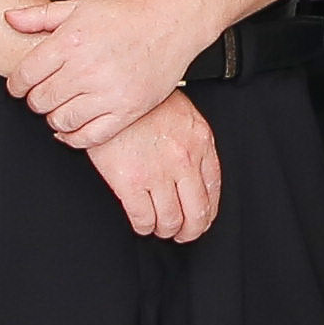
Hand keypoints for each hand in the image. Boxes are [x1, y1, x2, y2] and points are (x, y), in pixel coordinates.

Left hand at [3, 0, 201, 148]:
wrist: (171, 24)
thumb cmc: (127, 14)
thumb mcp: (80, 6)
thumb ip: (40, 16)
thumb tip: (9, 19)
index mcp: (70, 41)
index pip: (24, 76)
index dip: (17, 84)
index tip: (20, 86)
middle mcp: (86, 68)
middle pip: (40, 101)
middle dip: (36, 100)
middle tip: (44, 95)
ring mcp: (107, 93)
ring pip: (61, 121)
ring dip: (54, 118)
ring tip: (61, 108)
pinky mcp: (126, 111)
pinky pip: (90, 137)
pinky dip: (74, 138)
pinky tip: (72, 129)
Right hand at [84, 91, 223, 242]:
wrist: (110, 90)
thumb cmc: (141, 100)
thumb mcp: (180, 112)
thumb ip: (192, 139)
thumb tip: (194, 169)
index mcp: (200, 140)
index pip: (213, 188)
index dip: (207, 211)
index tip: (201, 218)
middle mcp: (184, 160)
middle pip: (197, 212)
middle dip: (190, 230)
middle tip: (182, 234)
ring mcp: (158, 172)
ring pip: (171, 220)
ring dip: (165, 230)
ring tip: (159, 228)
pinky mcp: (130, 181)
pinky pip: (143, 218)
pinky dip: (144, 226)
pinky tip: (141, 223)